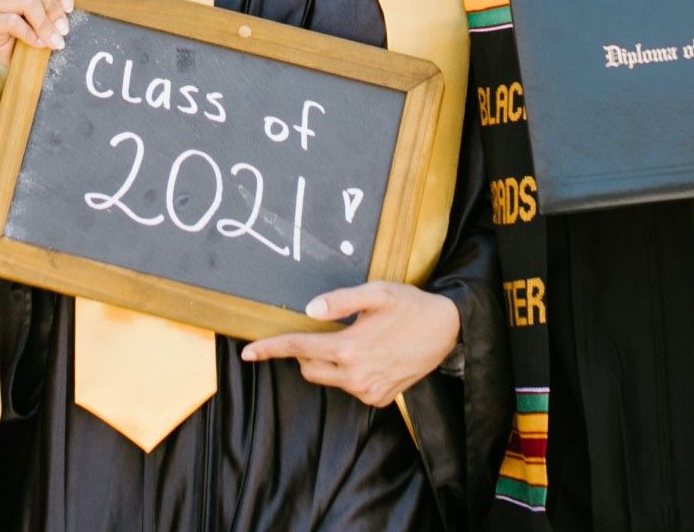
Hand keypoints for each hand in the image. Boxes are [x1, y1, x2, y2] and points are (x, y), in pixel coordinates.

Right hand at [0, 0, 89, 60]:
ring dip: (46, 25)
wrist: (30, 56)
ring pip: (27, 0)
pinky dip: (31, 35)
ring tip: (55, 39)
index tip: (70, 6)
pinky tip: (37, 43)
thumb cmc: (48, 19)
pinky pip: (12, 21)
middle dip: (55, 7)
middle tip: (64, 27)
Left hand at [239, 281, 458, 407]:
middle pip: (308, 367)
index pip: (298, 348)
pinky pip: (349, 387)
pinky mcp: (378, 399)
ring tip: (353, 339)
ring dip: (327, 362)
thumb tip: (309, 310)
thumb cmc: (410, 306)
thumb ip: (341, 301)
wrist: (447, 331)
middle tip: (322, 330)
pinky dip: (348, 372)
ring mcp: (367, 390)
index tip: (247, 352)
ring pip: (328, 378)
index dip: (269, 349)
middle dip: (304, 351)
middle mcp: (354, 375)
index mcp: (349, 347)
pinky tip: (370, 355)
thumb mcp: (376, 293)